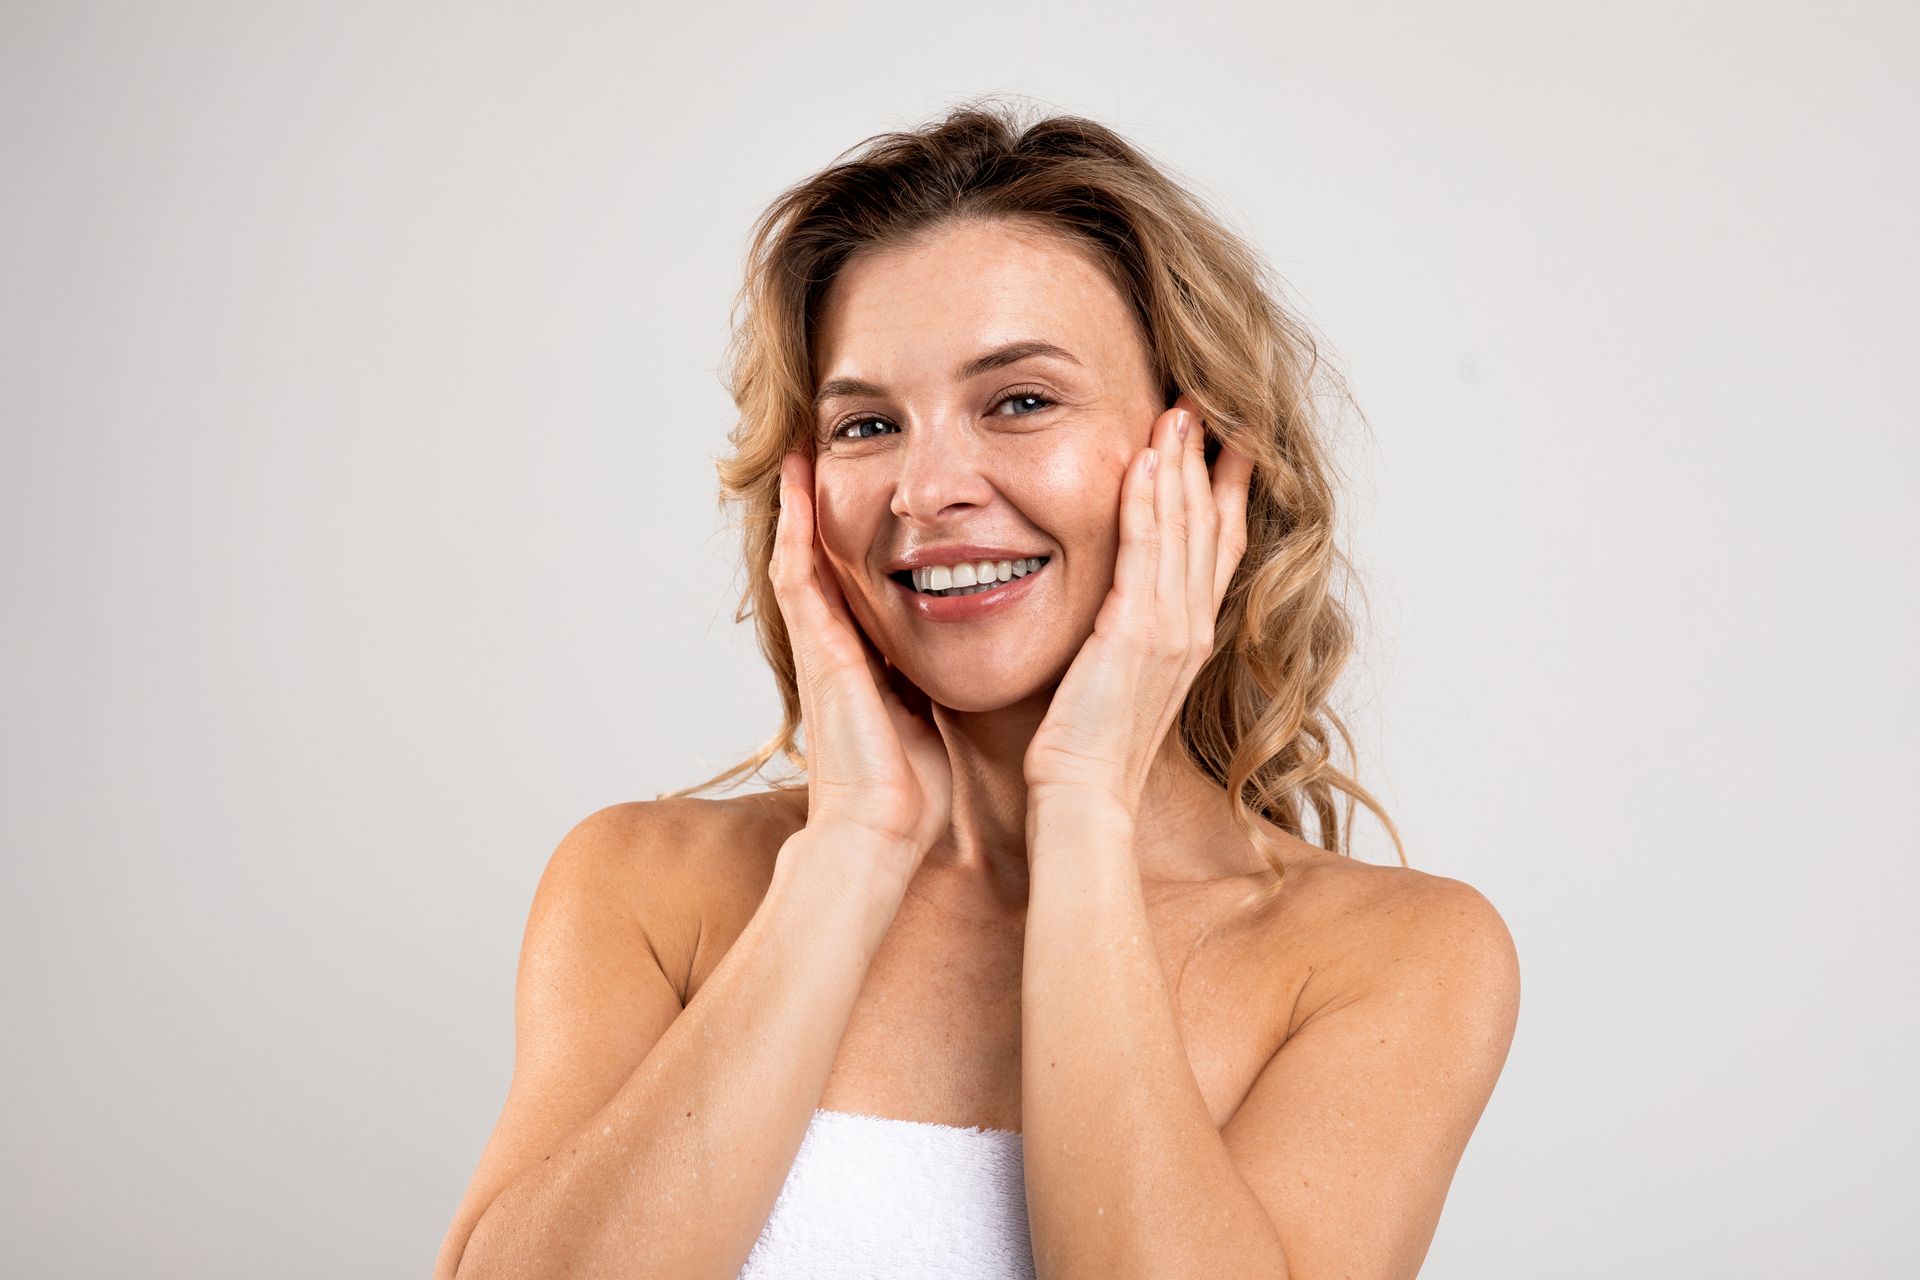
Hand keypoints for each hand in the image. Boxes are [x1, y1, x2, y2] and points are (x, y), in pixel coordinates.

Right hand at [772, 449, 952, 876]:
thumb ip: (935, 686)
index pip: (860, 582)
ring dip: (800, 501)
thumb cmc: (910, 793)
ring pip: (803, 554)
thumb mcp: (931, 718)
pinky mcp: (817, 649)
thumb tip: (965, 665)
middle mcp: (836, 645)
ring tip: (800, 447)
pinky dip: (794, 525)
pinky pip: (798, 573)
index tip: (875, 493)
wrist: (879, 834)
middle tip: (819, 450)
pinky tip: (797, 481)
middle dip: (822, 507)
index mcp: (867, 661)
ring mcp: (821, 645)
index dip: (863, 536)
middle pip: (824, 558)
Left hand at [1022, 395, 1252, 819]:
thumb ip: (1121, 637)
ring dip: (1183, 464)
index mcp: (1187, 638)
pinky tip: (1146, 459)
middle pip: (1214, 526)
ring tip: (1181, 410)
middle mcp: (1191, 628)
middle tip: (1211, 405)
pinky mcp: (1136, 633)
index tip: (1226, 442)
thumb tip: (1110, 611)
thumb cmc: (1084, 748)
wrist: (1082, 796)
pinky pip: (1146, 551)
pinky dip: (1148, 501)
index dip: (1224, 491)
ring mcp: (1170, 630)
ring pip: (1185, 528)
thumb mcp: (1112, 679)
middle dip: (1213, 461)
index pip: (1218, 547)